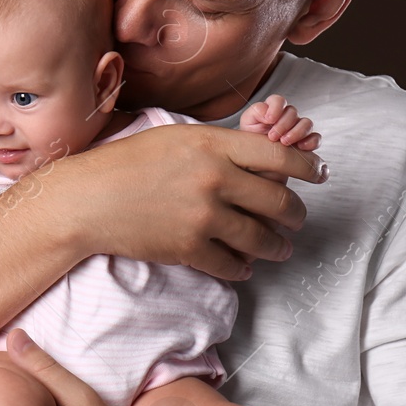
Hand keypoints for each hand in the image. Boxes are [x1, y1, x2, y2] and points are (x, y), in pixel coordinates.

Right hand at [52, 122, 328, 281]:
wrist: (88, 199)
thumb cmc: (127, 163)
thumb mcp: (178, 138)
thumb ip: (221, 146)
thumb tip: (260, 159)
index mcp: (215, 144)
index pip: (280, 156)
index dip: (307, 167)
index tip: (318, 174)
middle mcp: (217, 179)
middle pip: (280, 201)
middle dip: (296, 214)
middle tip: (297, 219)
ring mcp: (205, 216)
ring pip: (263, 238)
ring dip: (277, 246)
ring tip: (280, 248)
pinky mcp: (191, 248)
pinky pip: (233, 265)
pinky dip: (243, 268)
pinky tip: (242, 266)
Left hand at [239, 93, 320, 150]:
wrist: (255, 165)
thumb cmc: (250, 142)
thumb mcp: (247, 125)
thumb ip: (255, 112)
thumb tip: (266, 110)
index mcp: (272, 111)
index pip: (279, 100)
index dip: (276, 107)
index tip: (269, 119)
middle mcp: (287, 118)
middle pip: (293, 112)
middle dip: (283, 124)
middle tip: (272, 137)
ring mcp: (298, 130)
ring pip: (307, 123)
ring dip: (297, 132)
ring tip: (284, 143)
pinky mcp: (306, 144)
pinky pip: (316, 138)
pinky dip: (311, 141)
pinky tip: (300, 147)